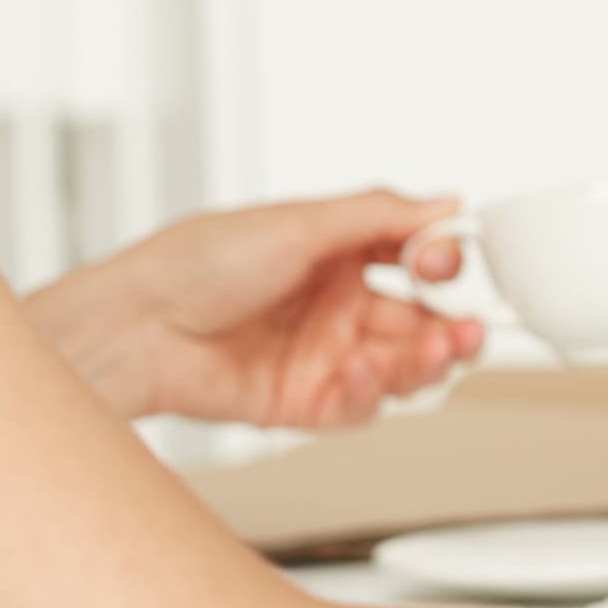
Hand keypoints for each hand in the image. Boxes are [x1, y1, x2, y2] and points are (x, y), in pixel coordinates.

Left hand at [24, 189, 488, 428]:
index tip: (447, 260)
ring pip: (400, 367)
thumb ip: (379, 215)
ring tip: (436, 352)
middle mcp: (337, 303)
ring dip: (424, 362)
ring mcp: (322, 354)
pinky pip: (357, 405)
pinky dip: (368, 394)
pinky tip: (359, 374)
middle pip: (419, 321)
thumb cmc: (198, 262)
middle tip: (469, 330)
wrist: (138, 326)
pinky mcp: (303, 401)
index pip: (417, 258)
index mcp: (340, 251)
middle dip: (450, 327)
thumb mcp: (299, 222)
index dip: (442, 261)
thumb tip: (447, 202)